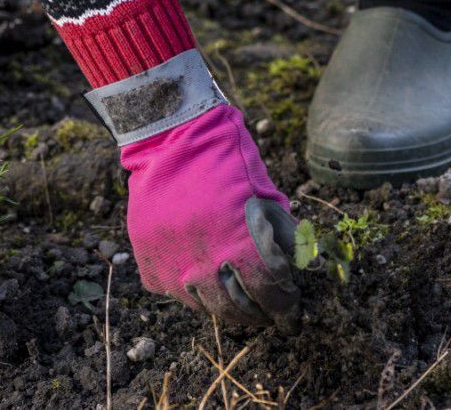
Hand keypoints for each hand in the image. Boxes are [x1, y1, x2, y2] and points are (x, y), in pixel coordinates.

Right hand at [120, 104, 298, 326]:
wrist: (172, 137)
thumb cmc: (227, 159)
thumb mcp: (267, 192)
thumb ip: (284, 232)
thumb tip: (303, 265)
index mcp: (238, 243)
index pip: (268, 291)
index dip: (284, 306)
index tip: (292, 310)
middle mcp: (202, 261)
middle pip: (236, 307)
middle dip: (259, 314)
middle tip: (270, 313)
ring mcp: (170, 264)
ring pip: (204, 305)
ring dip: (227, 308)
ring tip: (243, 304)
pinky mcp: (147, 261)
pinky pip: (172, 291)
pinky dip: (192, 292)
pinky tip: (207, 284)